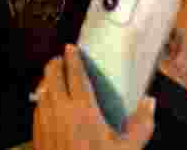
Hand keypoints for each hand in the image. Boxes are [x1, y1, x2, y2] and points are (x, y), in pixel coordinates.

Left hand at [33, 45, 154, 149]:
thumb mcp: (127, 148)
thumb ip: (141, 125)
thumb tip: (150, 101)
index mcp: (83, 107)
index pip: (74, 73)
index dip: (72, 57)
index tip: (71, 47)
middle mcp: (60, 107)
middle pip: (51, 73)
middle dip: (56, 62)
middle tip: (63, 59)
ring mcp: (44, 118)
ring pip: (42, 87)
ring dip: (48, 79)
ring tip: (56, 78)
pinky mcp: (36, 130)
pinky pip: (38, 105)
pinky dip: (43, 97)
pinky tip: (50, 102)